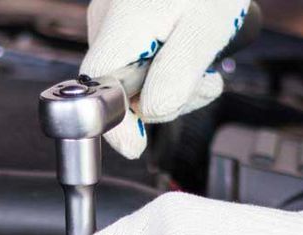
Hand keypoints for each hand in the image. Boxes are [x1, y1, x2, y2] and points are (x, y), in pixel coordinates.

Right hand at [81, 0, 249, 158]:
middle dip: (164, 99)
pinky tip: (190, 52)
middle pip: (120, 88)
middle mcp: (105, 22)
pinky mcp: (126, 19)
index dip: (117, 126)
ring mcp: (113, 19)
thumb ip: (176, 78)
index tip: (136, 146)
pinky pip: (140, 57)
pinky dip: (166, 64)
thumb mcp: (203, 32)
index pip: (97, 93)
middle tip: (205, 83)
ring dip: (171, 83)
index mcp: (119, 27)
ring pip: (133, 76)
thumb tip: (151, 115)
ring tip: (204, 65)